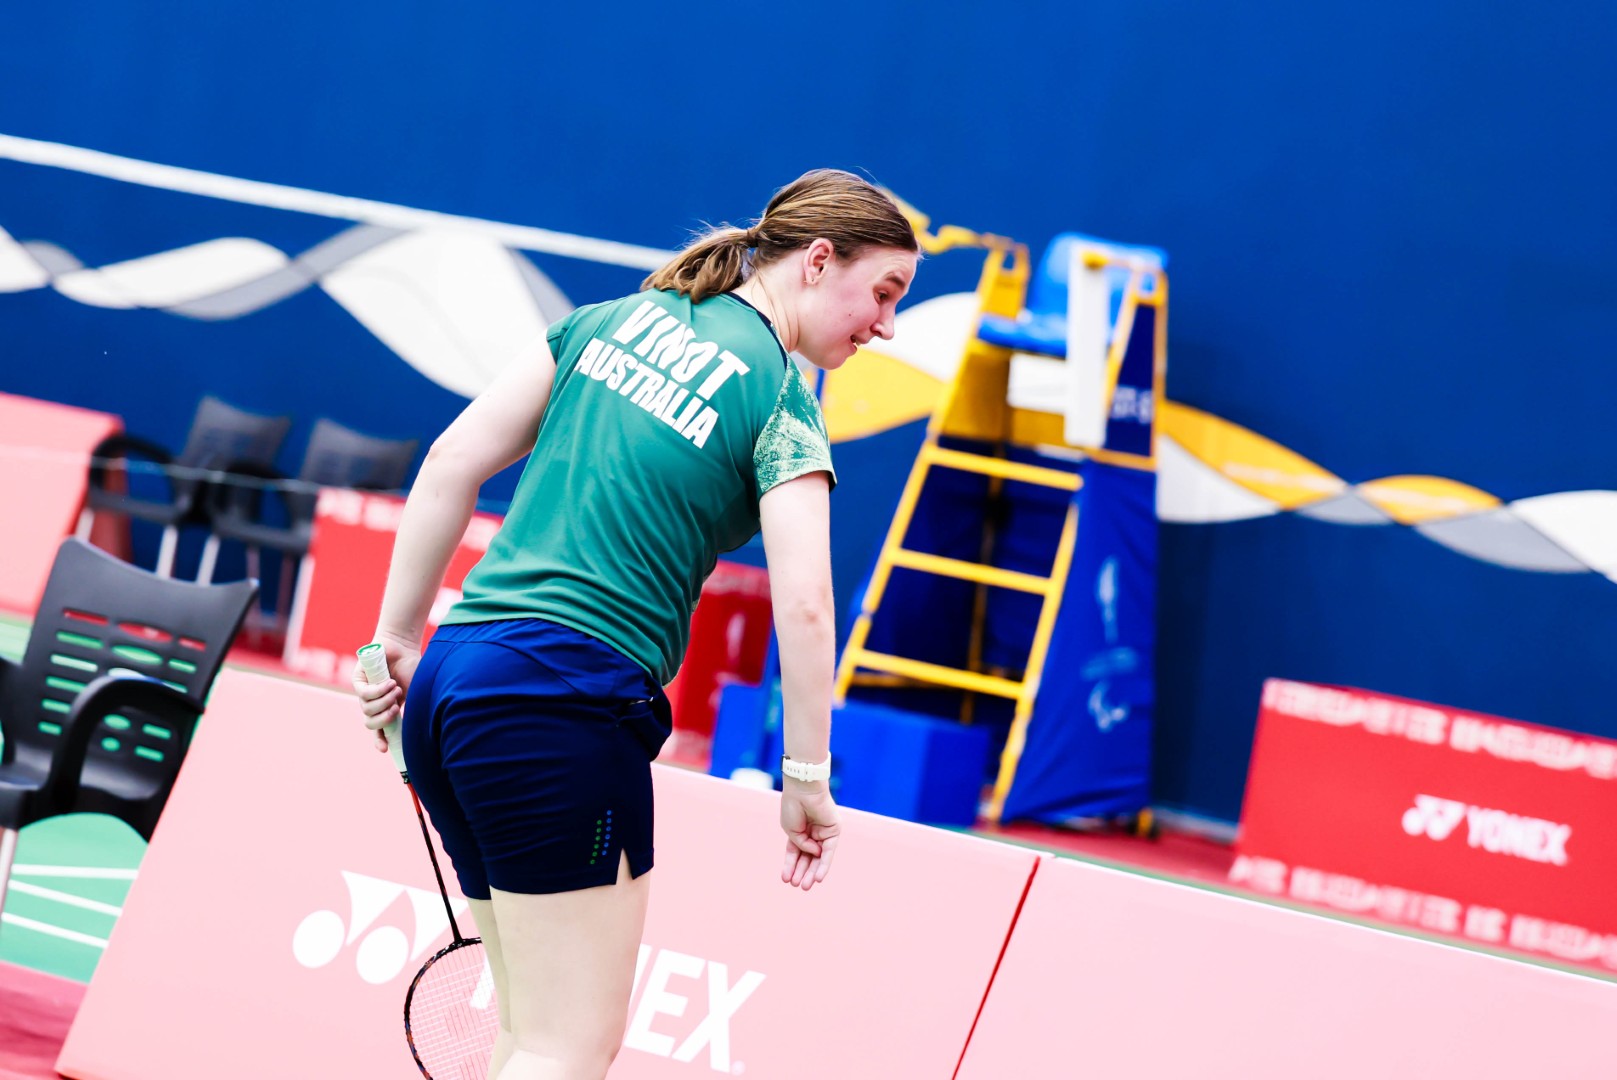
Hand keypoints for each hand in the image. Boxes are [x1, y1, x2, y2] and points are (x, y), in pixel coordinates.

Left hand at [351, 637, 420, 753]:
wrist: (404, 647)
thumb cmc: (413, 668)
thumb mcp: (416, 694)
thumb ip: (413, 710)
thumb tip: (415, 731)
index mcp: (388, 708)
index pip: (381, 730)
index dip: (381, 741)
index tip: (384, 749)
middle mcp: (375, 702)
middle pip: (370, 723)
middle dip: (383, 720)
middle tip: (395, 710)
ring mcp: (365, 692)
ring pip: (367, 710)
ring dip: (384, 702)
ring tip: (396, 689)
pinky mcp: (358, 681)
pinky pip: (365, 694)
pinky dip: (379, 691)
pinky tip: (389, 683)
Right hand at [780, 780, 839, 890]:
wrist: (803, 790)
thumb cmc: (793, 807)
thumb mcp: (791, 831)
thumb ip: (801, 846)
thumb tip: (814, 855)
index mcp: (800, 831)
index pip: (795, 853)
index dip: (790, 866)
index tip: (785, 879)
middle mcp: (812, 833)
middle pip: (808, 858)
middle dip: (802, 872)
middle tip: (797, 886)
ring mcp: (824, 832)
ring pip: (818, 858)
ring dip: (812, 872)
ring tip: (804, 886)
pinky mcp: (834, 831)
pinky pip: (829, 852)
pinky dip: (824, 865)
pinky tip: (818, 877)